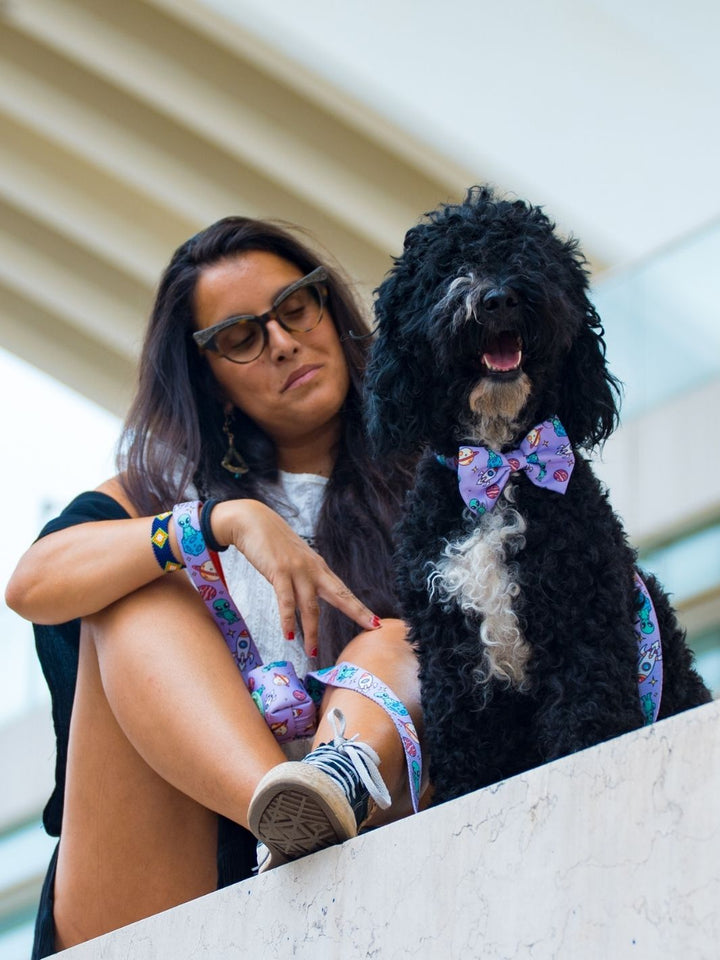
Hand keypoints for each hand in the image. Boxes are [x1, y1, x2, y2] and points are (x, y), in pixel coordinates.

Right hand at [208, 499, 379, 655]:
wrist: (252, 521)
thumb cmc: (271, 543)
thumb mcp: (294, 560)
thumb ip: (302, 577)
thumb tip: (304, 598)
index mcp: (318, 567)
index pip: (343, 591)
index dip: (359, 607)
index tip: (376, 621)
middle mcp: (313, 569)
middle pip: (340, 595)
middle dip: (357, 612)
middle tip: (374, 627)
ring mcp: (297, 570)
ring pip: (310, 606)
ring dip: (311, 632)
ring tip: (312, 652)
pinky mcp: (279, 571)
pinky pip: (286, 600)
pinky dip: (288, 620)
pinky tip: (289, 635)